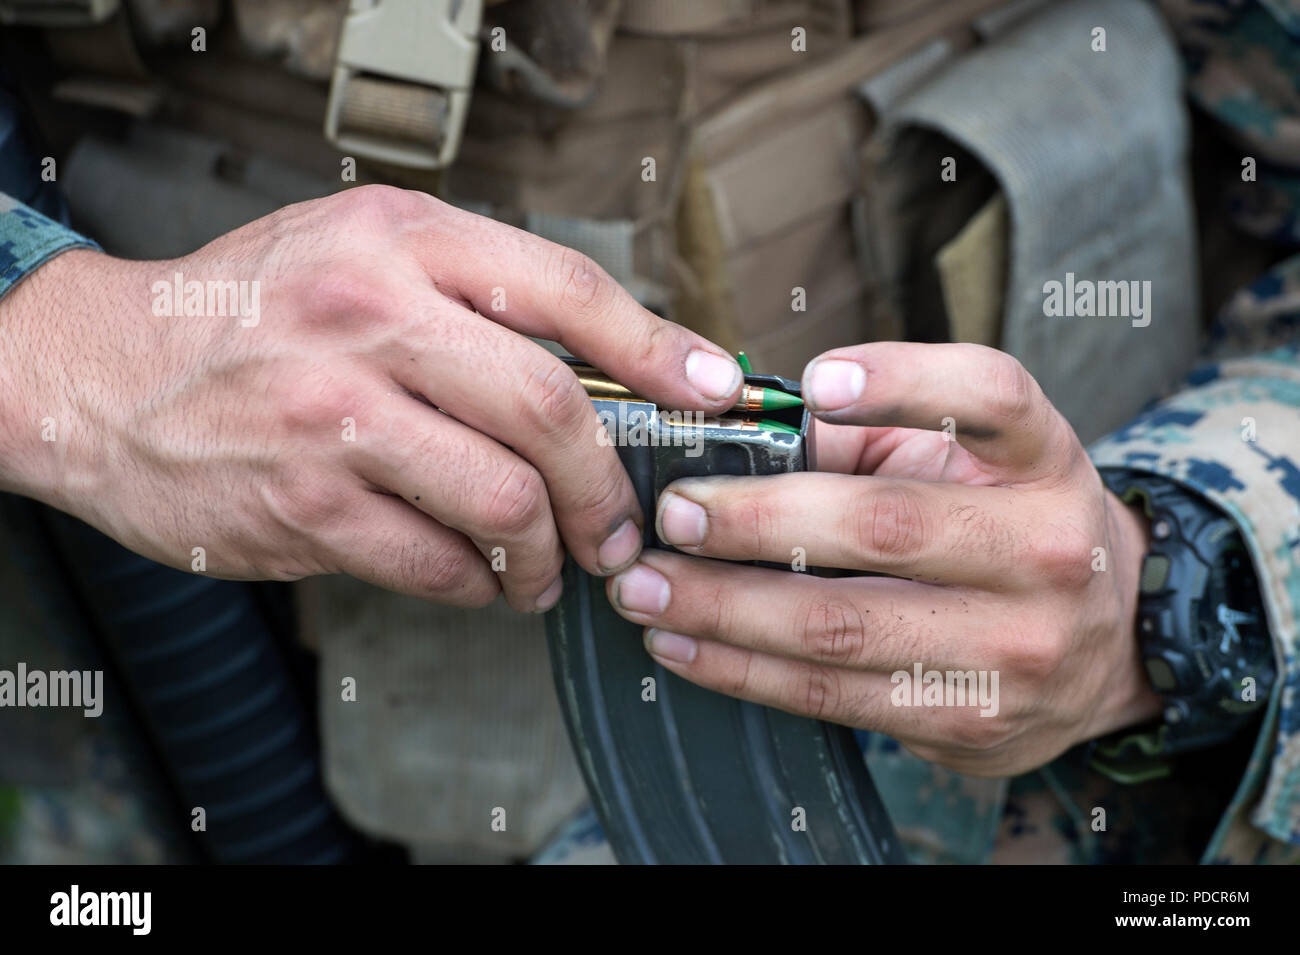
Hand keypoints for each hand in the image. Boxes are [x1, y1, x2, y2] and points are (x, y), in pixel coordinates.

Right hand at [0, 186, 743, 611]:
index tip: (714, 389)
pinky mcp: (304, 504)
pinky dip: (479, 584)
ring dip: (547, 555)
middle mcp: (370, 316)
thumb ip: (470, 295)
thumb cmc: (248, 314)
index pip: (565, 289)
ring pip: (504, 500)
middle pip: (549, 409)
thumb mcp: (356, 253)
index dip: (659, 348)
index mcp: (399, 240)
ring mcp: (334, 414)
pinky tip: (476, 577)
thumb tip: (607, 370)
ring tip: (545, 568)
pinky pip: (437, 563)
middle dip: (606, 486)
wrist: (102, 374)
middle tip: (618, 527)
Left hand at [606, 342, 1161, 775]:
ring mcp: (1014, 646)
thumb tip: (732, 437)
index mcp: (1044, 457)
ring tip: (644, 585)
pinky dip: (741, 669)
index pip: (989, 396)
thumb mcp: (966, 460)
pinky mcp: (969, 720)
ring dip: (722, 607)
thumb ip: (865, 438)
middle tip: (673, 512)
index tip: (815, 381)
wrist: (1106, 643)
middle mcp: (1044, 549)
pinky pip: (831, 695)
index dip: (902, 381)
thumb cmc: (1003, 524)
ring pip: (841, 626)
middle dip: (756, 522)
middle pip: (884, 527)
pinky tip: (682, 640)